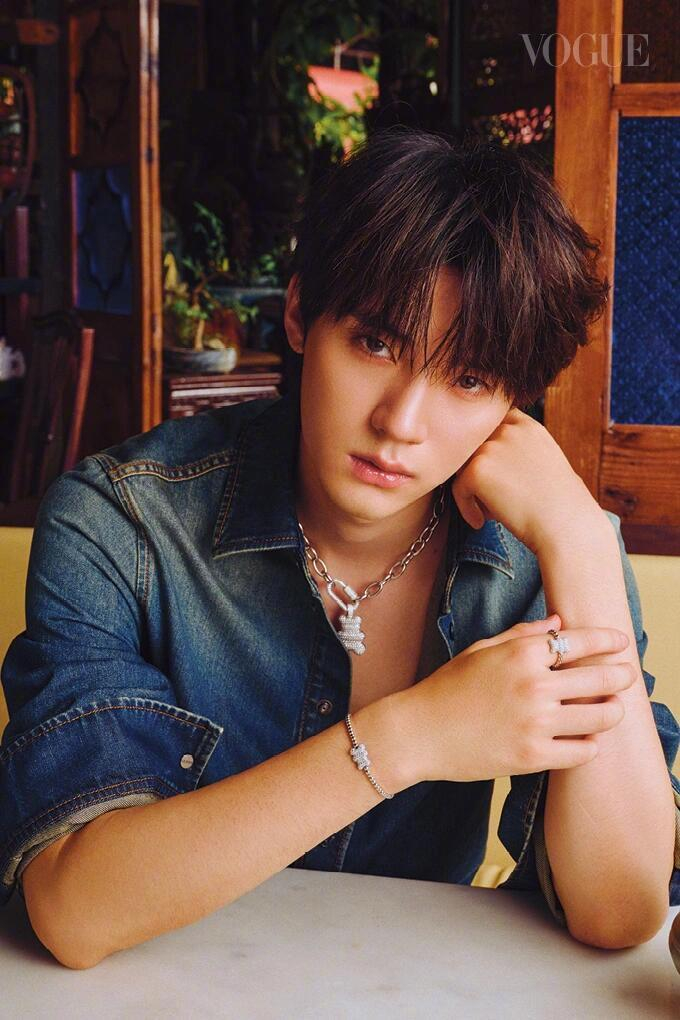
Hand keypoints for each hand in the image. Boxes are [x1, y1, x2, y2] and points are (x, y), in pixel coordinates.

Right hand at [394, 615, 633, 783]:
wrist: (419, 732)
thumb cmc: (447, 687)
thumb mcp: (482, 650)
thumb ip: (523, 634)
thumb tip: (560, 623)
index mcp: (521, 653)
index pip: (581, 641)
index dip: (608, 641)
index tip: (621, 644)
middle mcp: (534, 685)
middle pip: (600, 679)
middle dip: (622, 676)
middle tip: (629, 676)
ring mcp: (536, 723)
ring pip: (599, 717)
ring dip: (612, 712)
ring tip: (612, 710)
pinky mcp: (533, 756)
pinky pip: (582, 751)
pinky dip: (590, 745)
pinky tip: (586, 739)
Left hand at [451, 407, 603, 554]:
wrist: (566, 525)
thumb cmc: (562, 506)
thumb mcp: (546, 464)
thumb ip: (519, 453)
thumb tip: (491, 465)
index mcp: (528, 427)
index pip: (493, 426)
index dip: (488, 450)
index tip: (493, 475)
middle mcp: (509, 430)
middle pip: (474, 446)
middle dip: (478, 472)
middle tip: (492, 500)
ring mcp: (492, 447)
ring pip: (463, 467)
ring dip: (471, 490)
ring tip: (490, 511)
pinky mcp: (477, 469)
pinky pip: (458, 488)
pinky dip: (465, 508)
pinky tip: (480, 522)